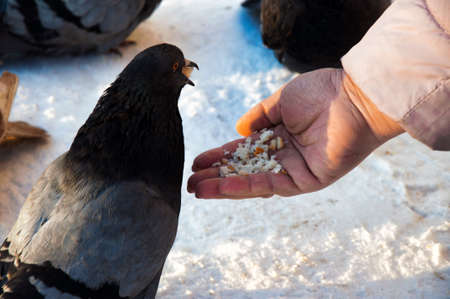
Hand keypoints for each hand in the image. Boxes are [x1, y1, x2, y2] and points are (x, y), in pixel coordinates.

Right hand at [188, 69, 403, 198]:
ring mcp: (294, 170)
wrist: (354, 97)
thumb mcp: (280, 101)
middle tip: (190, 183)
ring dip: (224, 186)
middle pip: (244, 170)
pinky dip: (245, 186)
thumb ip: (259, 116)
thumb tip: (238, 128)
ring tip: (196, 190)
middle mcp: (284, 155)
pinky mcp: (306, 181)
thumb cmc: (321, 93)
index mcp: (278, 135)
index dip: (219, 156)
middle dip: (216, 177)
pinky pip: (270, 185)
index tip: (197, 161)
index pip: (242, 150)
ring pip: (253, 182)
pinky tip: (221, 185)